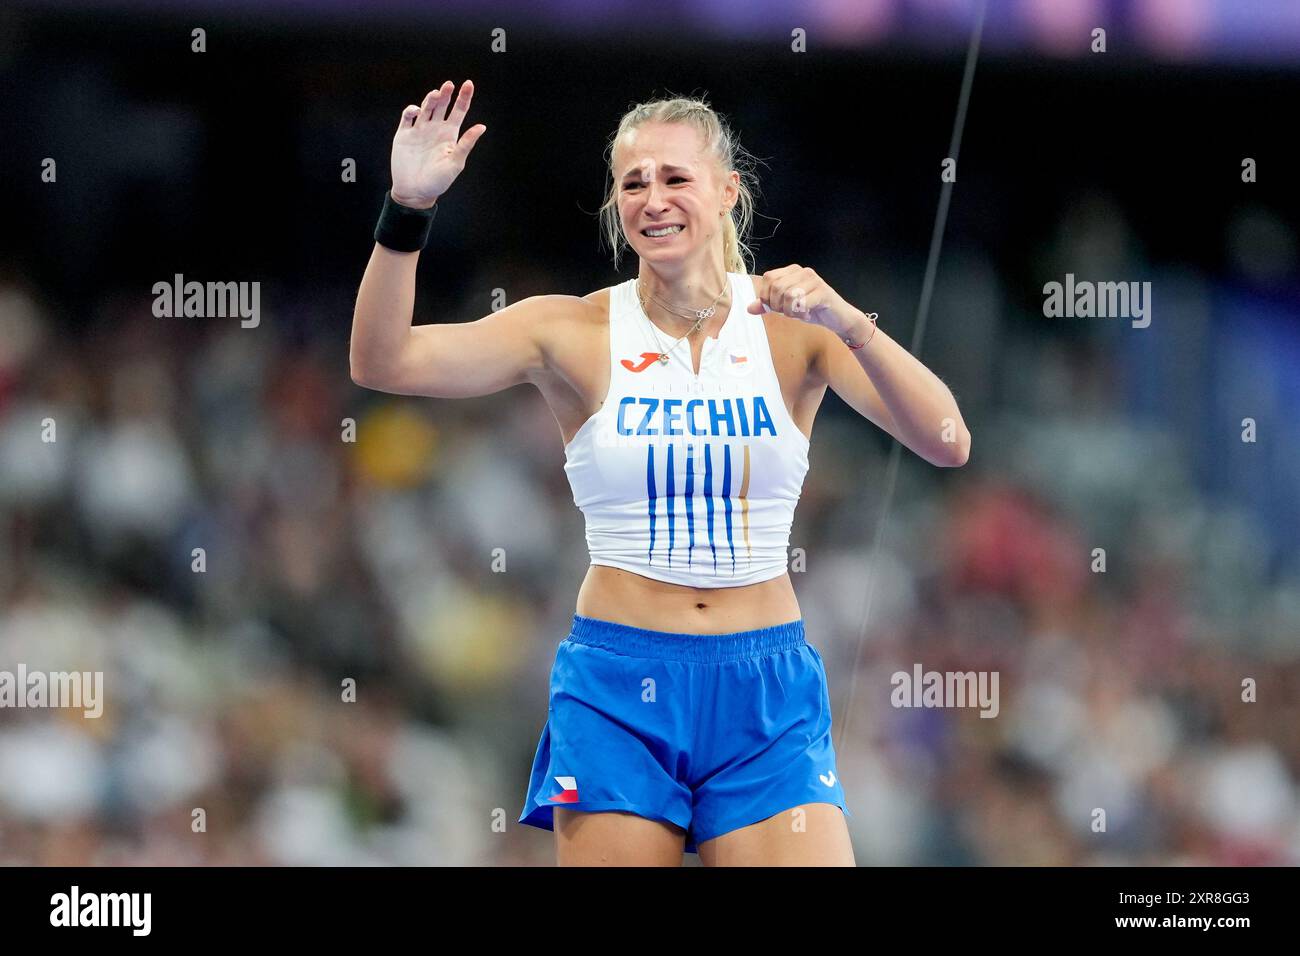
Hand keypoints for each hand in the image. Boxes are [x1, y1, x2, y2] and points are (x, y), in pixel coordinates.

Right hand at [390, 79, 486, 208]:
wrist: (415, 192)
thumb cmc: (438, 181)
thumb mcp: (455, 163)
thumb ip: (466, 144)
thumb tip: (482, 126)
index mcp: (450, 135)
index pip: (459, 111)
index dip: (464, 97)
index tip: (468, 83)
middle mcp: (435, 129)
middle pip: (442, 105)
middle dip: (446, 94)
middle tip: (449, 85)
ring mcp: (419, 130)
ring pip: (426, 107)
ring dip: (431, 98)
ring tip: (436, 94)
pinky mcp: (404, 134)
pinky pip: (407, 117)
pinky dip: (412, 110)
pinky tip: (417, 111)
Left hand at [747, 265, 857, 337]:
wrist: (838, 318)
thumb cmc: (812, 310)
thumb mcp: (785, 307)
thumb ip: (768, 305)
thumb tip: (749, 308)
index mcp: (792, 271)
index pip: (768, 278)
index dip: (767, 296)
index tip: (777, 308)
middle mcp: (803, 271)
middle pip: (777, 287)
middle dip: (778, 306)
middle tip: (790, 312)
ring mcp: (814, 280)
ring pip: (788, 295)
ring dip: (790, 311)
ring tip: (799, 313)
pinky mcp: (823, 291)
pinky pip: (802, 303)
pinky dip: (801, 314)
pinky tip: (808, 314)